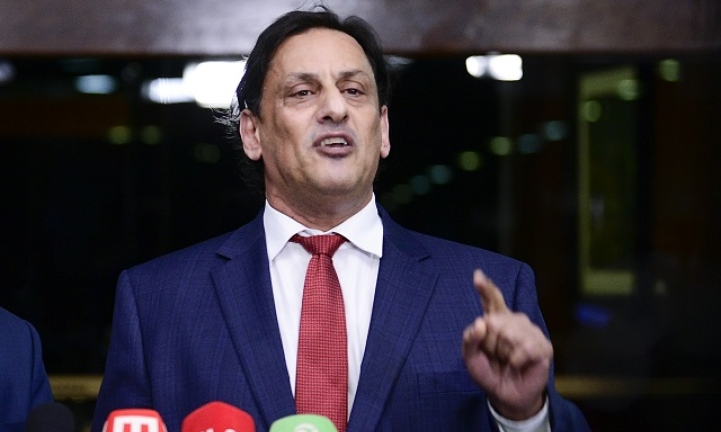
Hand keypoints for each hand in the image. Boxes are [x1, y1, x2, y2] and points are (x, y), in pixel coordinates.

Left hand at [461, 269, 551, 419]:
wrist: (507, 396)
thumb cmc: (489, 373)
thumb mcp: (471, 358)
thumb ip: (469, 340)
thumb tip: (481, 322)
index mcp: (496, 320)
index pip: (491, 300)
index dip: (486, 288)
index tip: (477, 276)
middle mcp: (514, 321)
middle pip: (494, 321)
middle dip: (489, 343)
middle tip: (495, 356)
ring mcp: (531, 331)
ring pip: (509, 334)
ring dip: (503, 353)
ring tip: (507, 361)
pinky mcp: (543, 345)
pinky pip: (524, 348)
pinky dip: (516, 361)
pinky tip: (518, 365)